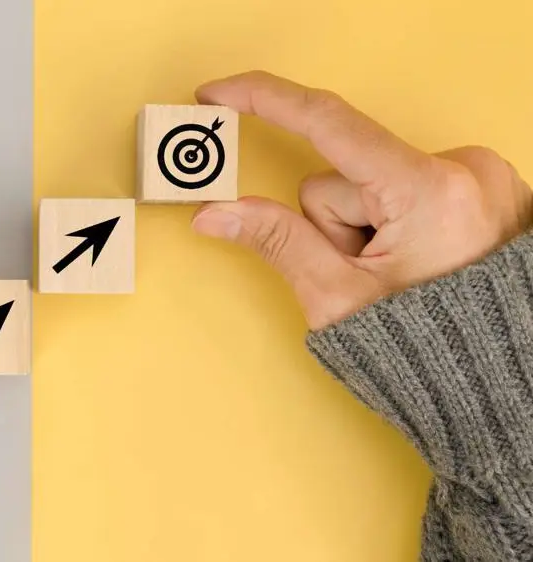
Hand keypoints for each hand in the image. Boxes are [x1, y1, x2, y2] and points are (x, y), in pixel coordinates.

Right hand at [190, 71, 532, 330]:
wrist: (497, 384)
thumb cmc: (428, 353)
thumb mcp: (338, 299)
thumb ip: (275, 242)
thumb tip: (215, 213)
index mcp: (428, 192)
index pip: (329, 124)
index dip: (264, 101)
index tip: (219, 94)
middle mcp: (465, 169)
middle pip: (349, 174)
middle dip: (337, 223)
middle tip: (364, 274)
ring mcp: (481, 177)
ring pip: (378, 182)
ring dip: (369, 227)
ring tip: (397, 276)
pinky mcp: (486, 187)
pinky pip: (411, 187)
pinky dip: (399, 222)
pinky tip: (418, 259)